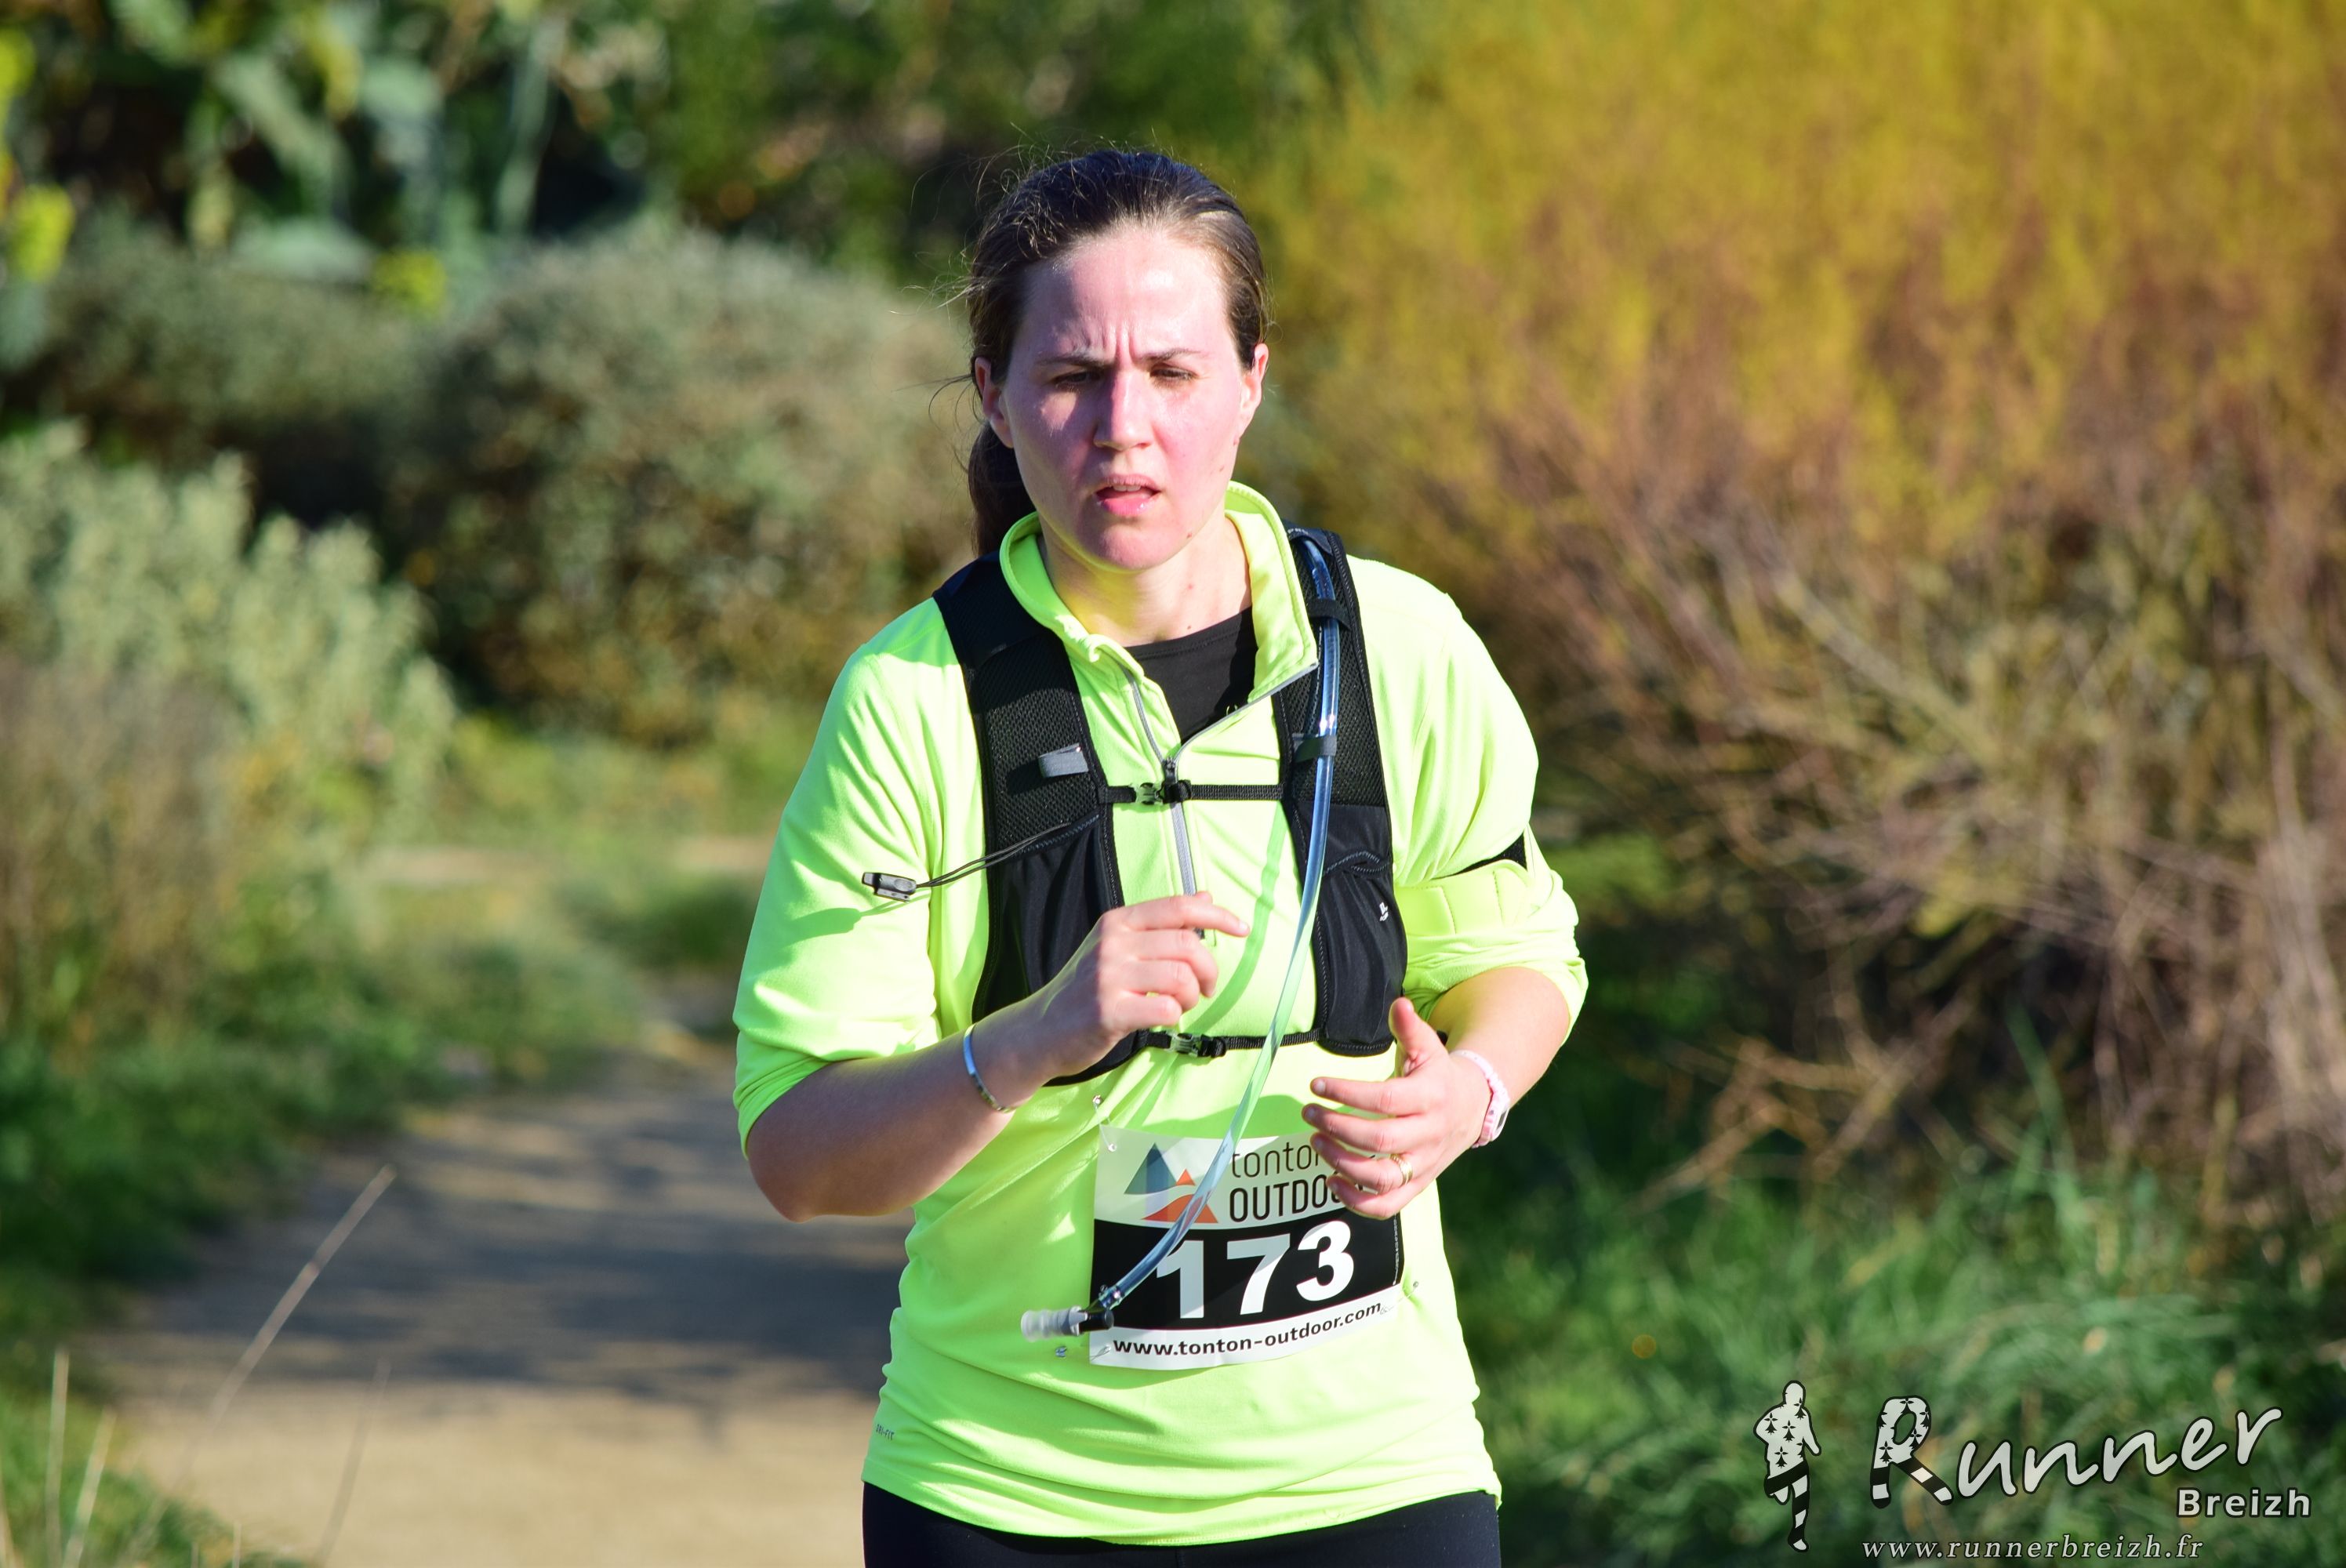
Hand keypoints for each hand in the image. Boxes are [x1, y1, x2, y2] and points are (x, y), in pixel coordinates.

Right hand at [993, 892, 1251, 1084]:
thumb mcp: (1118, 947)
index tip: (1241, 928)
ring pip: (1181, 978)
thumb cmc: (1086, 990)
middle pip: (1188, 945)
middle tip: (1204, 989)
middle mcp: (1112, 943)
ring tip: (1179, 1005)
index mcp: (1117, 922)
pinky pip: (1166, 1010)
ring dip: (1190, 997)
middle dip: (1209, 970)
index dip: (1217, 916)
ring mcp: (1108, 977)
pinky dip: (1174, 1017)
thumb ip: (1160, 924)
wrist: (1040, 1030)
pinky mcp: (1108, 1011)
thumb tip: (1204, 897)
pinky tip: (1161, 1019)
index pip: (1178, 907)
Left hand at [1303, 996, 1493, 1216]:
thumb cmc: (1438, 1075)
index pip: (1385, 1100)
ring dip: (1341, 1163)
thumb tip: (1398, 1003)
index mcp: (1430, 1097)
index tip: (1316, 1085)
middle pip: (1379, 1140)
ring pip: (1381, 1178)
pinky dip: (1356, 1201)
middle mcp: (1428, 1135)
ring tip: (1315, 1141)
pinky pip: (1387, 1206)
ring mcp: (1423, 1164)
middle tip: (1309, 1113)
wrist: (1473, 1109)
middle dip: (1337, 1128)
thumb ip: (1410, 1027)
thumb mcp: (1428, 1047)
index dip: (1347, 1094)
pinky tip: (1331, 1180)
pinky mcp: (1418, 1185)